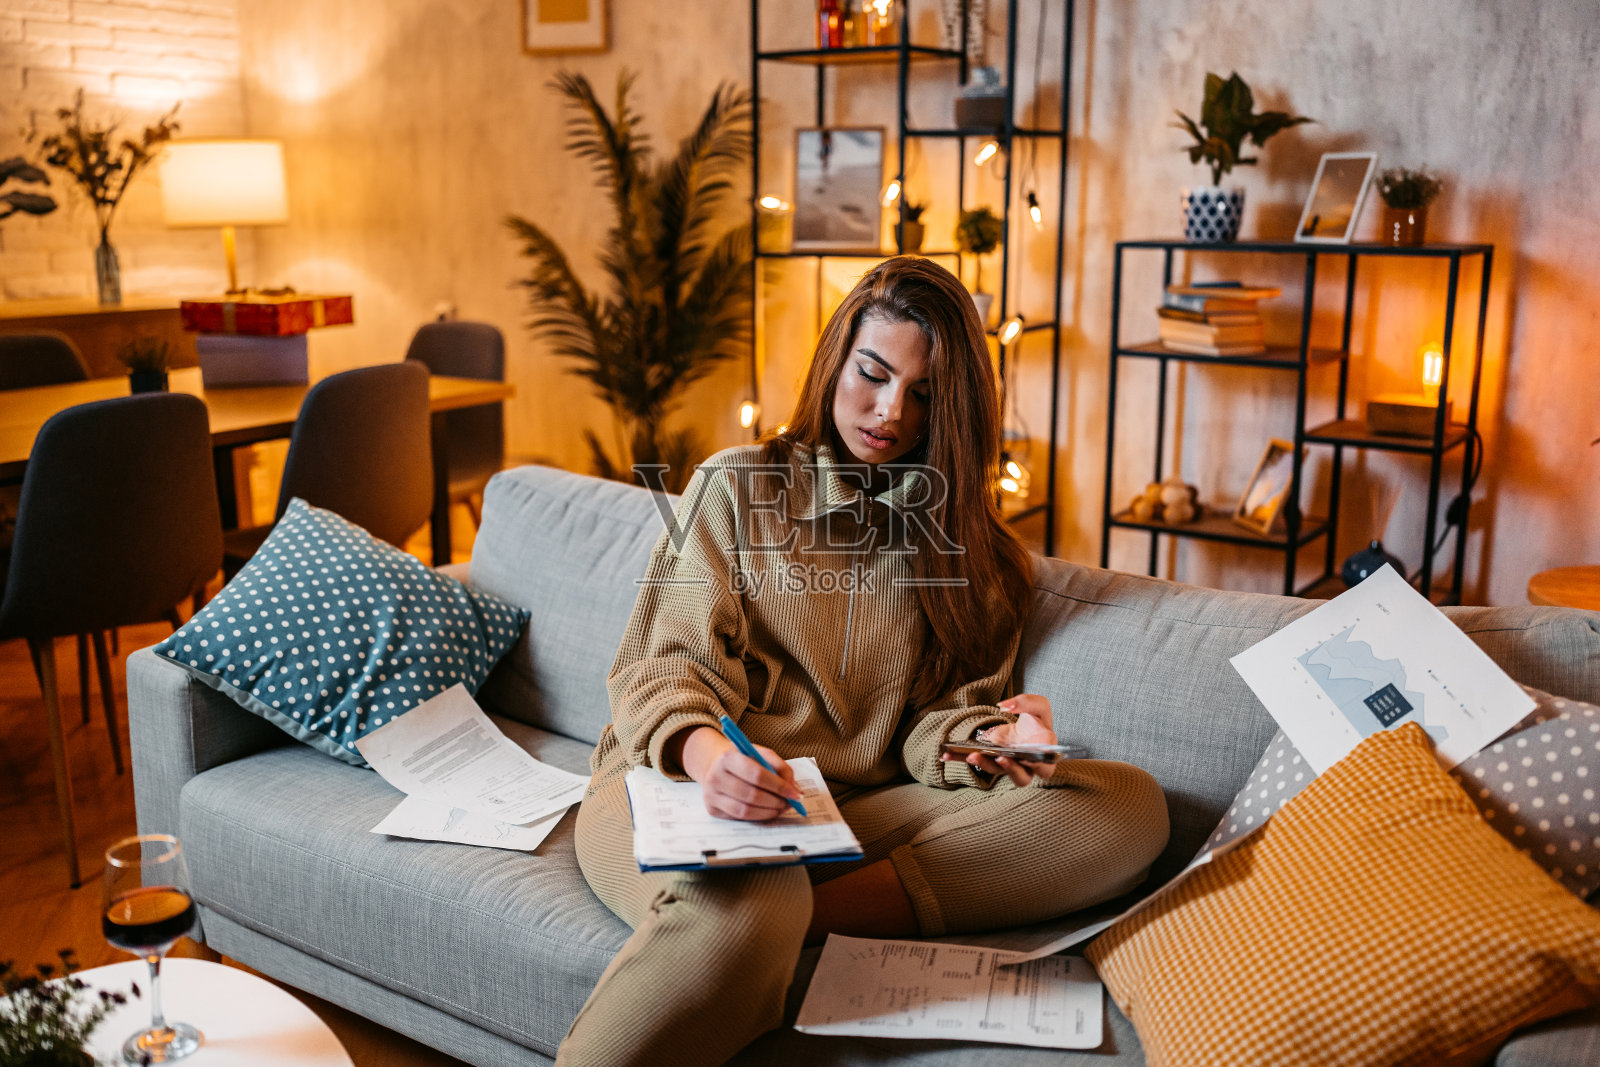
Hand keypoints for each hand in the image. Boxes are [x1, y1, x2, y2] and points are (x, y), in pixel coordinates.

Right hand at [680, 726, 802, 820]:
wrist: (714, 764)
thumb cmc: (742, 758)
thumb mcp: (760, 753)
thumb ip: (780, 767)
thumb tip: (794, 789)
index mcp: (727, 758)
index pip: (757, 775)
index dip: (779, 786)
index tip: (795, 794)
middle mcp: (715, 777)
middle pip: (752, 795)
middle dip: (776, 802)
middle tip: (791, 803)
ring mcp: (711, 795)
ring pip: (746, 811)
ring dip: (769, 812)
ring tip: (781, 807)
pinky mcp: (712, 809)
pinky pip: (739, 818)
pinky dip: (758, 816)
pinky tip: (767, 810)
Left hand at [939, 693, 1056, 786]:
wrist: (1027, 729)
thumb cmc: (1037, 720)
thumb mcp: (1039, 706)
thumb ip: (1026, 703)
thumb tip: (1005, 706)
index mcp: (1044, 754)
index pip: (1044, 767)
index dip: (1038, 766)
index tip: (1028, 758)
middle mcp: (1026, 766)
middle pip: (1021, 777)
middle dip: (1010, 768)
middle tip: (1000, 758)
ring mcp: (1008, 765)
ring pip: (997, 771)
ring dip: (984, 764)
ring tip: (971, 755)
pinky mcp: (991, 760)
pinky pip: (977, 762)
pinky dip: (960, 760)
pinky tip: (946, 755)